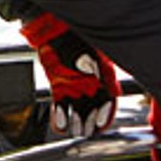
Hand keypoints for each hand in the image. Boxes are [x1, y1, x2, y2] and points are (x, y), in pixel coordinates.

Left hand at [20, 11, 118, 136]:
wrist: (53, 28)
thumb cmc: (76, 36)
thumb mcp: (90, 52)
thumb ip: (97, 67)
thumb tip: (104, 82)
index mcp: (102, 76)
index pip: (107, 100)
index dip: (104, 113)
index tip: (100, 125)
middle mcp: (89, 83)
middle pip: (91, 107)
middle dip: (88, 120)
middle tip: (85, 131)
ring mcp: (74, 85)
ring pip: (76, 108)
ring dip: (75, 120)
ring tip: (73, 130)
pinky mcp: (59, 85)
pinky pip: (60, 103)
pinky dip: (59, 114)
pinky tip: (59, 125)